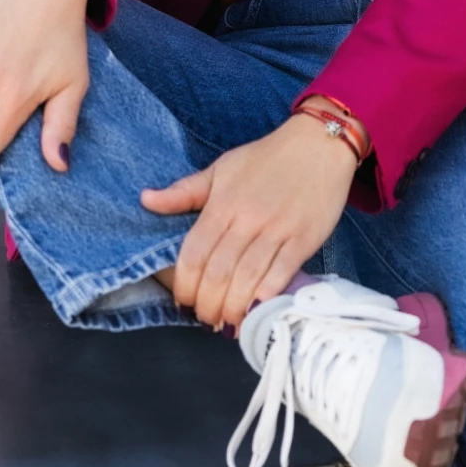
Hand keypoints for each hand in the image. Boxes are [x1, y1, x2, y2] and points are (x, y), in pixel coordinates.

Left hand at [140, 104, 361, 328]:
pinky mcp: (304, 239)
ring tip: (226, 323)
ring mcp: (277, 230)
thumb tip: (146, 200)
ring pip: (247, 280)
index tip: (183, 302)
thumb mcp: (222, 168)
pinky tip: (255, 313)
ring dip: (232, 309)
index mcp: (222, 204)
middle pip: (218, 274)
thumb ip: (184, 191)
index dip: (184, 287)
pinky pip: (280, 276)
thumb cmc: (268, 157)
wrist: (320, 143)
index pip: (193, 255)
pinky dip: (265, 299)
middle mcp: (247, 219)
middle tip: (205, 318)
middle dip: (206, 305)